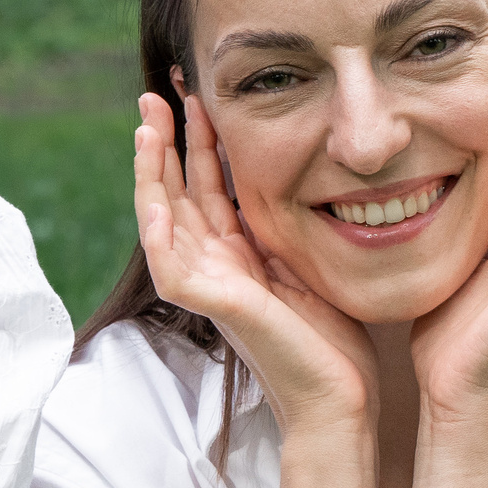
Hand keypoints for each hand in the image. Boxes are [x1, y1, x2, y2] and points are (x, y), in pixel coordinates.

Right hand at [135, 92, 377, 432]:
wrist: (341, 397)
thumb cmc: (337, 340)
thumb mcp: (316, 259)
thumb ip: (299, 222)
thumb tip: (321, 170)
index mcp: (239, 253)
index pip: (208, 185)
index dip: (200, 139)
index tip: (198, 93)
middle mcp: (215, 263)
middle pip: (176, 190)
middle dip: (166, 139)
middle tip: (159, 89)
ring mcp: (207, 283)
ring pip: (161, 216)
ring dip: (151, 169)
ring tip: (147, 122)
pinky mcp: (210, 303)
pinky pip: (169, 259)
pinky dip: (156, 222)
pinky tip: (153, 184)